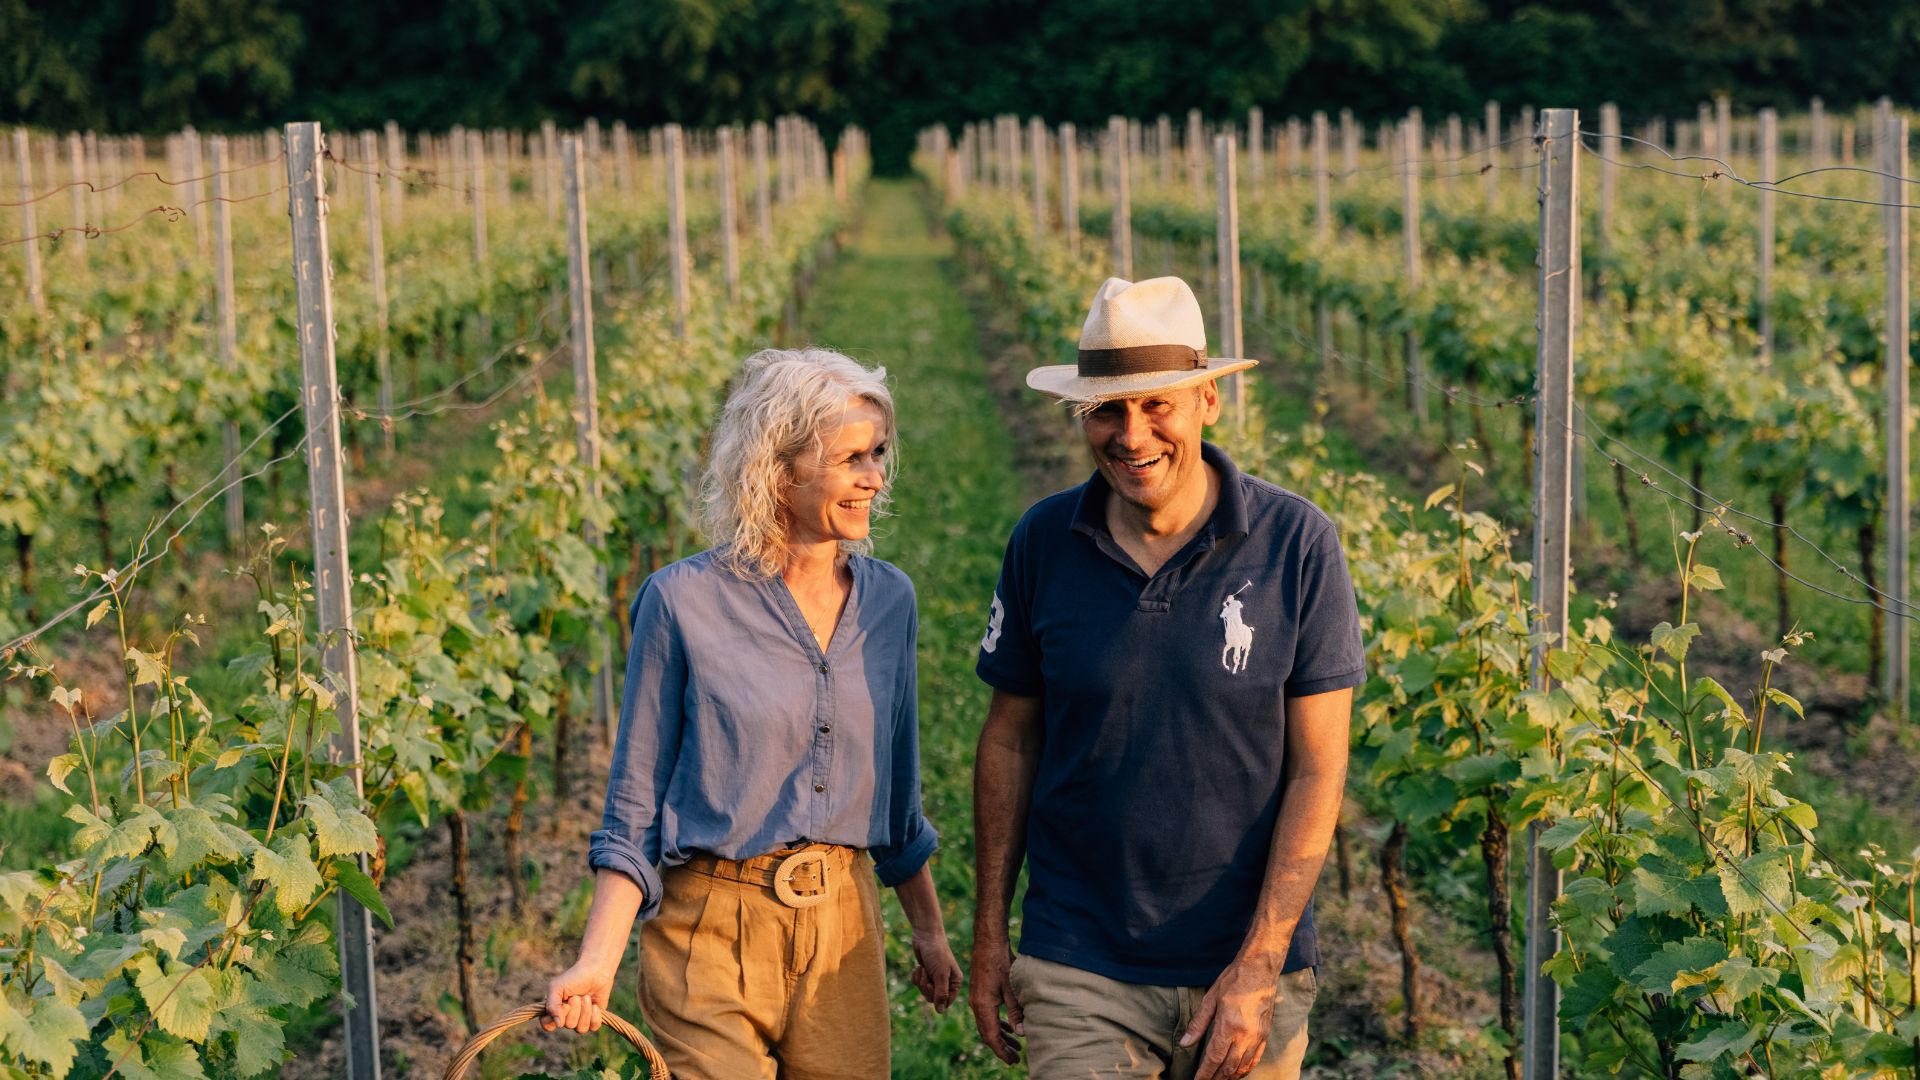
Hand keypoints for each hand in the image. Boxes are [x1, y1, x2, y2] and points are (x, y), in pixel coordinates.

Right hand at [542, 957, 616, 1034]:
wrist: (596, 971)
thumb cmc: (574, 977)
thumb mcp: (557, 987)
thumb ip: (552, 1005)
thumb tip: (558, 1025)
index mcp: (554, 1009)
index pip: (547, 1025)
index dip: (555, 1018)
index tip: (563, 1005)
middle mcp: (566, 1017)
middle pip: (567, 1025)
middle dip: (575, 1009)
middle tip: (577, 996)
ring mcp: (580, 1019)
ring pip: (580, 1029)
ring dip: (585, 1011)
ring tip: (586, 997)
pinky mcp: (593, 1018)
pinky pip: (593, 1027)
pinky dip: (595, 1016)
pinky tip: (595, 1005)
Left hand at [909, 928, 962, 1012]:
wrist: (925, 936)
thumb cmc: (936, 953)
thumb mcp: (940, 974)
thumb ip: (941, 994)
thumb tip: (940, 1012)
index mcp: (955, 982)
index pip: (946, 1002)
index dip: (937, 998)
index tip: (933, 986)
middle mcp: (946, 982)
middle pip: (933, 999)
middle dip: (927, 988)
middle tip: (927, 975)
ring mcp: (935, 978)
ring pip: (924, 992)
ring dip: (921, 981)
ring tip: (923, 968)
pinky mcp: (925, 973)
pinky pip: (917, 984)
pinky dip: (916, 976)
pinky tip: (918, 967)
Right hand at [967, 936, 1023, 1065]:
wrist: (988, 943)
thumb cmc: (1001, 962)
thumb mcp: (1012, 988)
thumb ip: (1016, 1012)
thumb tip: (1021, 1033)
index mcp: (983, 1006)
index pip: (991, 1036)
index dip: (1001, 1051)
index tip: (1012, 1060)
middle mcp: (976, 1005)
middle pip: (987, 1034)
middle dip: (1001, 1048)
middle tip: (1016, 1058)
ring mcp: (976, 1000)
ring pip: (987, 1026)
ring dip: (1000, 1037)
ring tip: (1015, 1047)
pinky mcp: (980, 995)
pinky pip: (987, 1016)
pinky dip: (997, 1025)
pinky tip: (1008, 1028)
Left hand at [1179, 956, 1282, 1079]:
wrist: (1260, 969)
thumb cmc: (1233, 980)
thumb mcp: (1210, 999)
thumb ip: (1198, 1024)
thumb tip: (1185, 1043)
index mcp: (1229, 1026)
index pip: (1214, 1058)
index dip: (1205, 1073)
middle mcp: (1245, 1035)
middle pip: (1228, 1067)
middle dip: (1216, 1078)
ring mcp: (1257, 1037)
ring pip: (1243, 1066)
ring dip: (1230, 1077)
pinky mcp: (1265, 1035)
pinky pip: (1255, 1059)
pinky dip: (1245, 1069)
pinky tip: (1237, 1073)